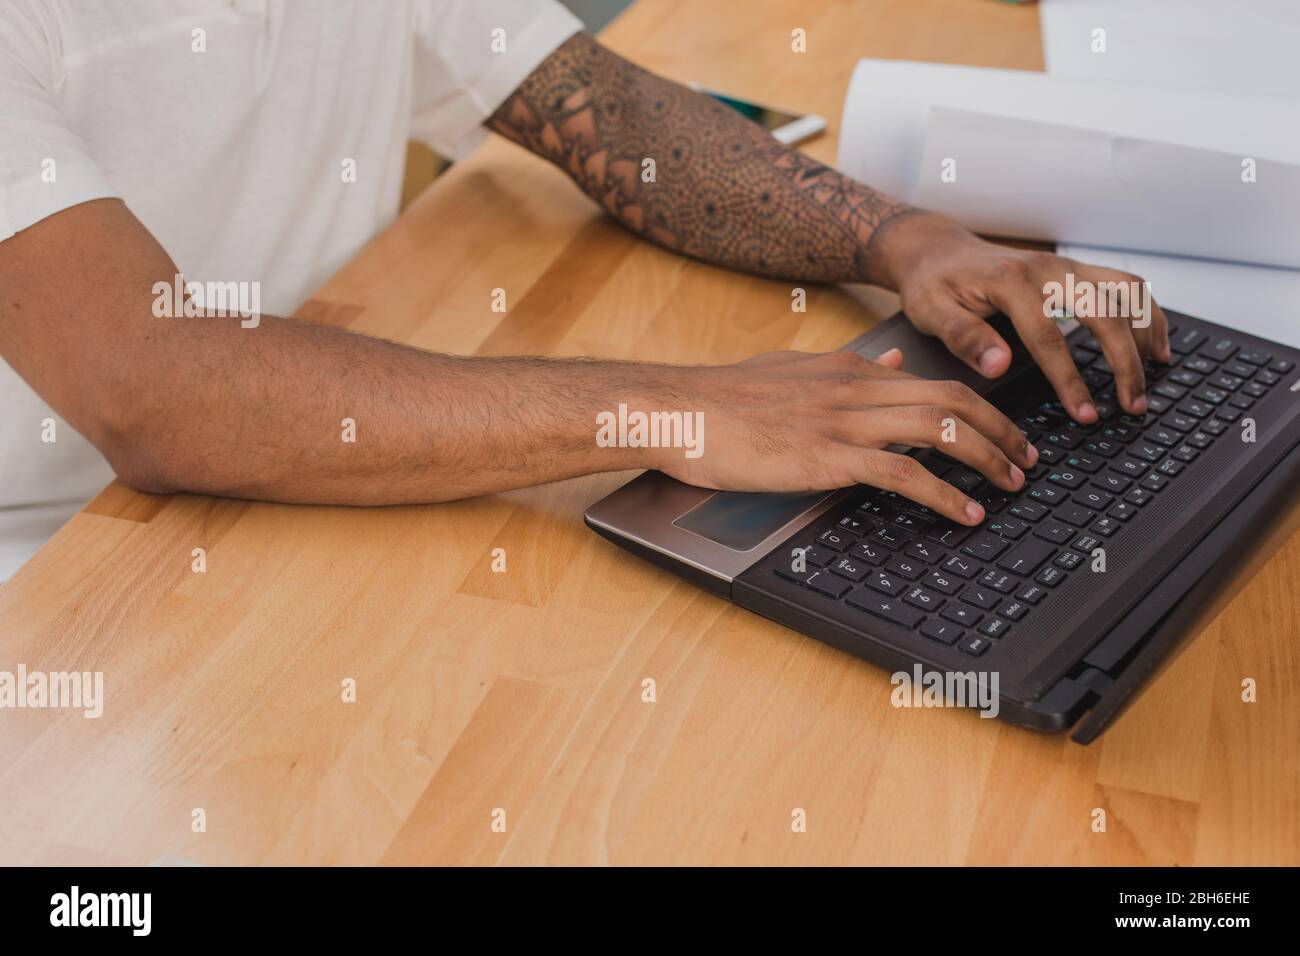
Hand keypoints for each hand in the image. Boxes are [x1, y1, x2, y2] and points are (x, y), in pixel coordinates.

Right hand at [653, 348, 1037, 525]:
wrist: (679, 410)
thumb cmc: (724, 400)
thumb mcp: (794, 371)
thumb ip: (848, 369)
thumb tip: (893, 366)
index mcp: (848, 369)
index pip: (932, 381)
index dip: (980, 406)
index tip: (1003, 430)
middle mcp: (854, 388)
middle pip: (952, 399)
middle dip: (1001, 429)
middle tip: (1029, 458)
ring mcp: (842, 421)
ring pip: (938, 429)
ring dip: (986, 458)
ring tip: (1012, 484)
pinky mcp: (825, 456)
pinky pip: (901, 473)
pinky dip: (943, 494)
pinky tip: (965, 512)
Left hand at [873, 210, 1171, 423]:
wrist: (938, 250)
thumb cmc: (933, 284)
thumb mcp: (932, 312)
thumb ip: (964, 337)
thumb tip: (1000, 366)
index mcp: (1011, 282)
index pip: (1049, 338)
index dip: (1070, 380)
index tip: (1085, 414)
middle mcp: (1047, 268)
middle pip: (1104, 313)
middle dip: (1124, 362)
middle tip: (1132, 405)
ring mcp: (1066, 266)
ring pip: (1126, 293)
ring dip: (1147, 332)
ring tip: (1156, 374)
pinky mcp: (1075, 270)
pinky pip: (1125, 285)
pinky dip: (1148, 311)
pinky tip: (1156, 342)